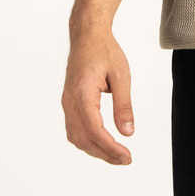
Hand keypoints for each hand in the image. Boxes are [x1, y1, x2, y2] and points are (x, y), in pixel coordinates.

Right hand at [61, 29, 133, 165]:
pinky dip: (87, 140)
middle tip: (125, 159)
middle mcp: (70, 101)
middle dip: (104, 153)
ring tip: (116, 155)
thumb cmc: (105, 51)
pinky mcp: (69, 102)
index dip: (110, 147)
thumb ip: (123, 105)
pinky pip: (74, 128)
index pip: (95, 130)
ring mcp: (67, 102)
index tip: (127, 156)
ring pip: (76, 137)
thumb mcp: (121, 75)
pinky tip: (102, 143)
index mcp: (82, 93)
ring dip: (95, 150)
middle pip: (83, 138)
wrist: (87, 35)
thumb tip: (128, 133)